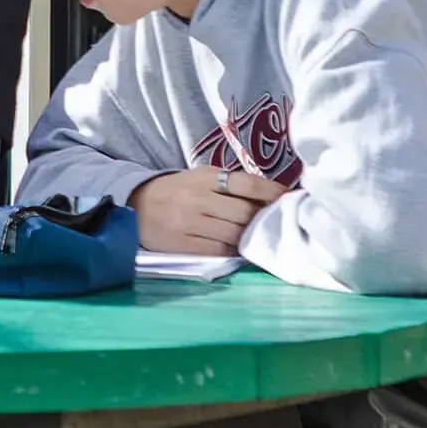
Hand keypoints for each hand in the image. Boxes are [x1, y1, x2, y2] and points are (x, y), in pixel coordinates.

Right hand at [127, 166, 290, 255]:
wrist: (135, 205)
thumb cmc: (177, 191)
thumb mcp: (200, 177)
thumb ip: (231, 184)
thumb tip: (273, 197)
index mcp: (204, 177)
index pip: (247, 184)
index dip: (272, 193)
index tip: (291, 198)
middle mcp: (197, 199)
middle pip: (244, 213)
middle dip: (261, 219)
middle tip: (272, 222)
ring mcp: (188, 223)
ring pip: (234, 234)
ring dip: (249, 237)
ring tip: (255, 236)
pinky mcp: (181, 244)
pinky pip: (218, 250)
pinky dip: (232, 250)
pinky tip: (236, 247)